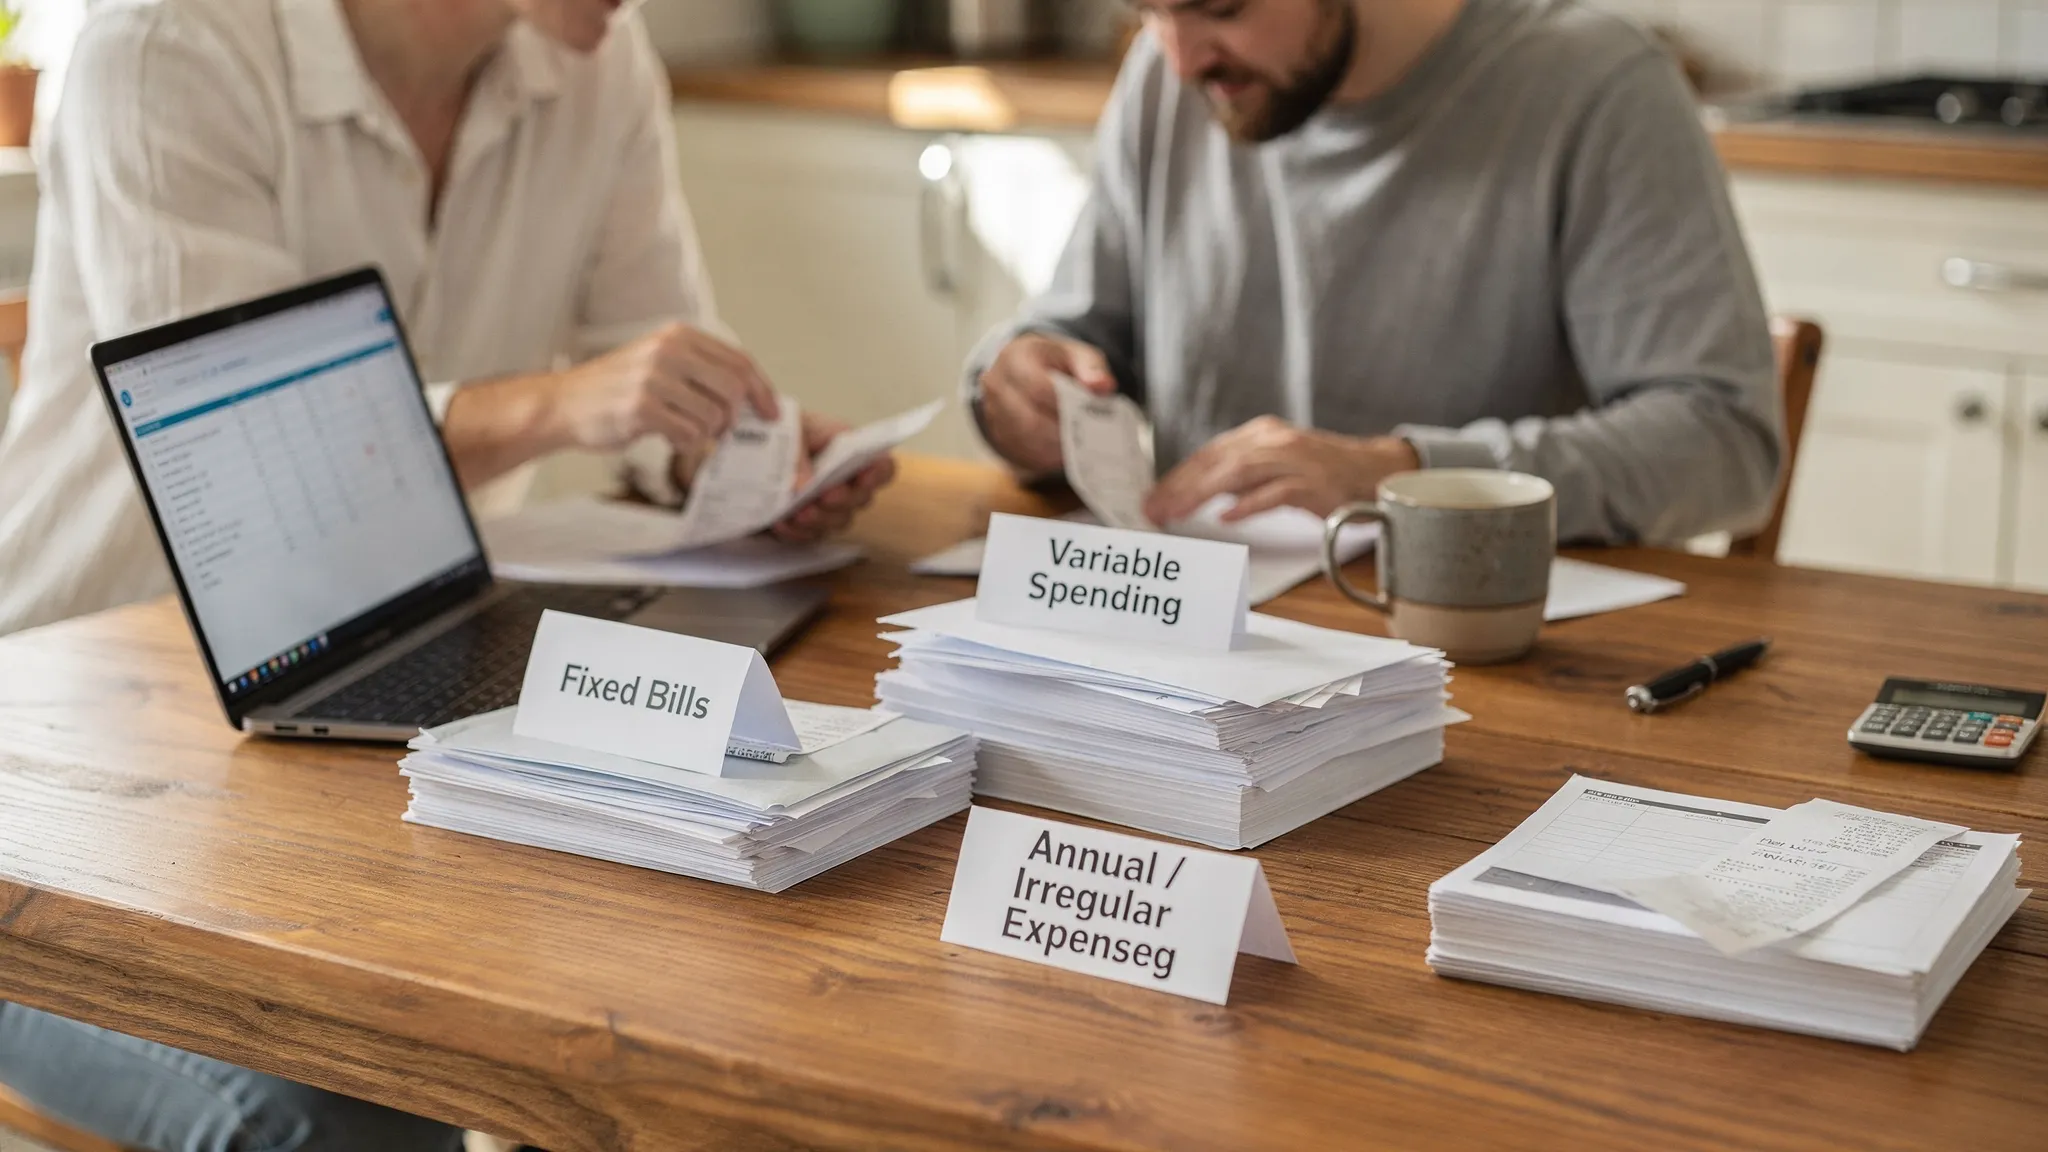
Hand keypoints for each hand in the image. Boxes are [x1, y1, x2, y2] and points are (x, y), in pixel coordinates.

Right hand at [554, 322, 777, 455]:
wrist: (564, 403)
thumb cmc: (618, 388)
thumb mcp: (660, 362)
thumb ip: (701, 371)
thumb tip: (751, 398)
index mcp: (679, 336)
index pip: (740, 362)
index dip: (763, 391)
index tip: (772, 414)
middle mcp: (668, 350)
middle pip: (735, 389)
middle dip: (735, 417)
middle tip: (722, 431)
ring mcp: (654, 378)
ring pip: (714, 416)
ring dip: (706, 433)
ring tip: (682, 429)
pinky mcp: (641, 407)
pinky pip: (689, 434)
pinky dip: (685, 442)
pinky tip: (666, 436)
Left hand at [769, 412, 897, 543]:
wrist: (755, 448)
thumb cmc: (780, 431)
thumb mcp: (789, 430)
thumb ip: (799, 454)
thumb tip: (805, 485)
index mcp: (850, 450)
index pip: (882, 467)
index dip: (878, 474)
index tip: (863, 478)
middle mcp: (846, 481)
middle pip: (862, 499)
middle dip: (844, 500)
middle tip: (825, 496)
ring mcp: (830, 506)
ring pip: (839, 521)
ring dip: (820, 519)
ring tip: (797, 513)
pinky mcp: (810, 524)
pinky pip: (811, 535)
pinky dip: (796, 531)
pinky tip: (780, 522)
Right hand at [976, 332, 1115, 474]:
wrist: (1026, 368)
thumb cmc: (1054, 362)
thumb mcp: (1076, 355)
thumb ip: (1092, 368)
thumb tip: (1103, 386)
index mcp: (1015, 358)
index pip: (1038, 388)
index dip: (1065, 406)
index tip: (1089, 413)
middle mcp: (997, 385)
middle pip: (1030, 421)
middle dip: (1064, 432)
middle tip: (1090, 436)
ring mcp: (994, 412)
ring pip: (1027, 442)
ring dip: (1057, 447)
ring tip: (1081, 442)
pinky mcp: (999, 434)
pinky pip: (1024, 453)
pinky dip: (1049, 455)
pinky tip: (1067, 448)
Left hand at [1142, 417, 1420, 524]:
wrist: (1372, 470)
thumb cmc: (1321, 472)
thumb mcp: (1273, 466)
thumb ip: (1239, 476)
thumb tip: (1199, 492)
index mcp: (1260, 434)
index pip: (1208, 454)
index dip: (1177, 476)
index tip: (1153, 498)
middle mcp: (1273, 441)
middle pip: (1217, 461)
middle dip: (1181, 487)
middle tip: (1154, 510)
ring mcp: (1294, 460)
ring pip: (1239, 473)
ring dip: (1203, 495)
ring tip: (1178, 513)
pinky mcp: (1313, 483)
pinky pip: (1276, 493)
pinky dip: (1249, 505)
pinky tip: (1228, 518)